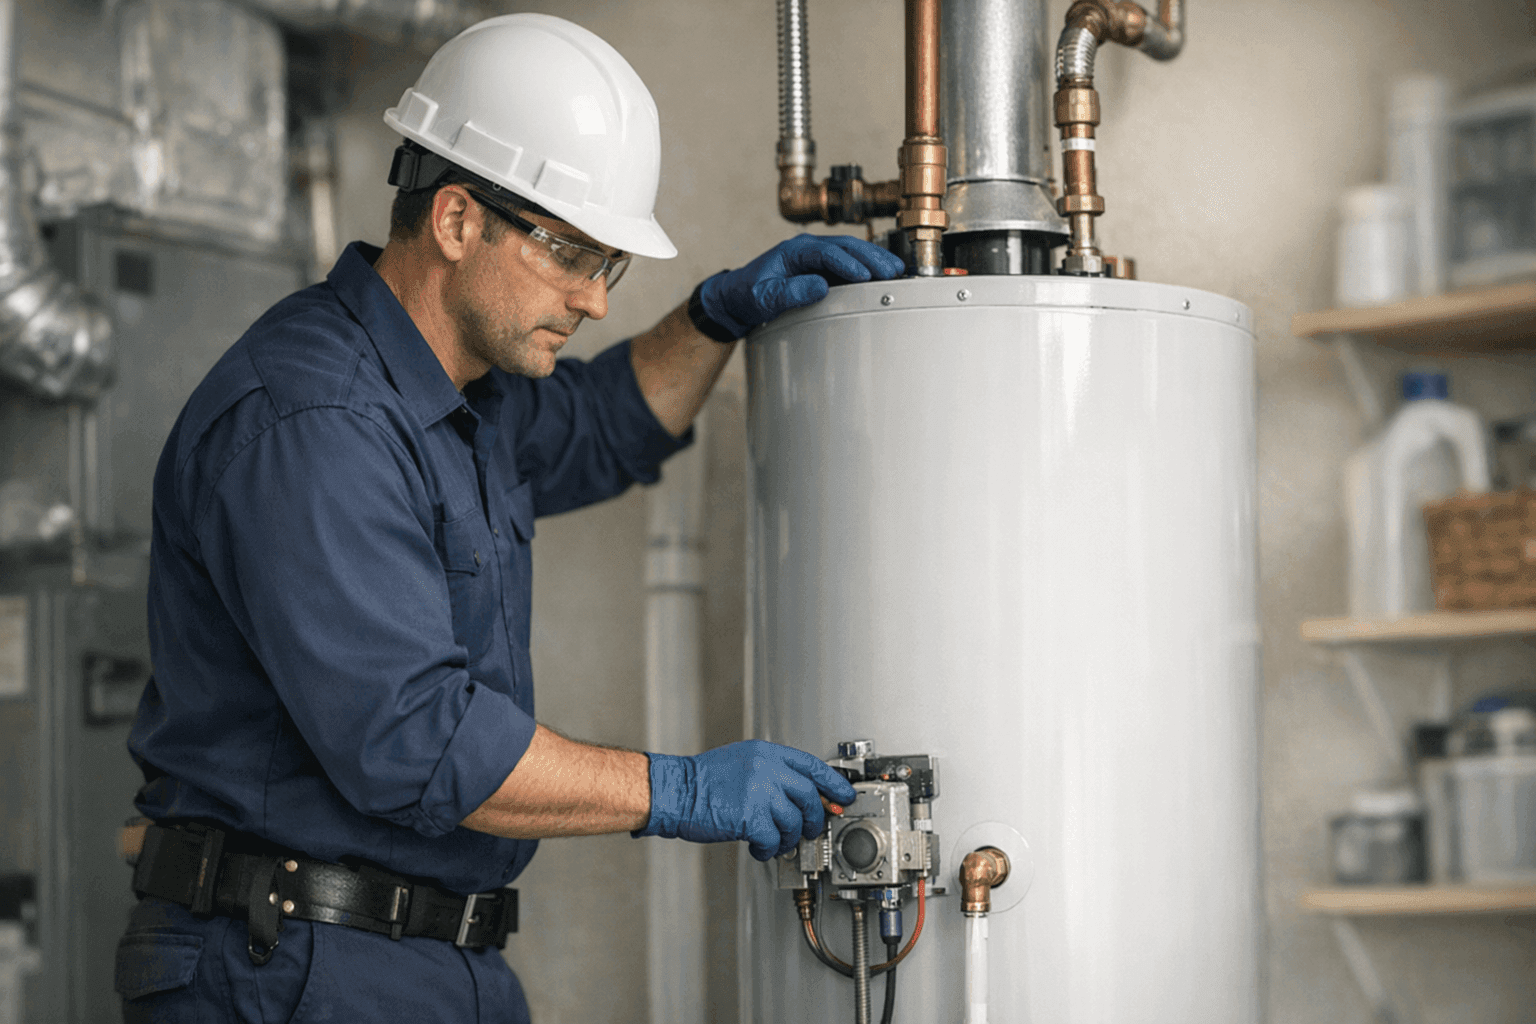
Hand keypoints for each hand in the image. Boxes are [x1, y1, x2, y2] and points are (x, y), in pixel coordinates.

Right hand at [636, 739, 858, 860]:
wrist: (674, 792)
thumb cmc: (702, 781)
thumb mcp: (741, 762)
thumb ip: (771, 773)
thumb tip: (801, 796)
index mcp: (766, 753)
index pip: (812, 766)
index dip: (833, 783)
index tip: (845, 795)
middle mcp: (766, 769)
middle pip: (809, 797)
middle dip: (815, 819)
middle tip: (811, 830)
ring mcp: (759, 792)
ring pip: (794, 822)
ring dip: (788, 838)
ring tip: (775, 840)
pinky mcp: (750, 817)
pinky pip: (773, 840)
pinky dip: (768, 849)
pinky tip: (758, 847)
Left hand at [696, 234, 904, 339]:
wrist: (736, 298)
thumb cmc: (747, 295)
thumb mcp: (763, 298)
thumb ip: (788, 293)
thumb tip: (820, 286)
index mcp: (793, 250)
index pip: (826, 252)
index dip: (847, 263)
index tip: (865, 275)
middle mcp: (808, 249)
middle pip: (845, 246)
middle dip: (870, 257)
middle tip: (892, 271)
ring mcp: (816, 258)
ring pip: (851, 252)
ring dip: (874, 260)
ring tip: (896, 271)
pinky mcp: (822, 269)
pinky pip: (848, 264)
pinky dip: (868, 268)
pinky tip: (883, 277)